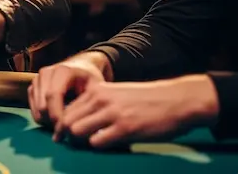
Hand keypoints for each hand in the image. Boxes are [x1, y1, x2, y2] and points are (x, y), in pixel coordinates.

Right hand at [28, 51, 110, 128]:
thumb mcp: (95, 89)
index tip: (66, 130)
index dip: (58, 115)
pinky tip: (56, 120)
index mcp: (62, 71)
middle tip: (66, 133)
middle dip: (53, 121)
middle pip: (43, 104)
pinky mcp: (33, 87)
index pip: (53, 95)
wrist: (81, 68)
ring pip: (37, 108)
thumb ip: (87, 104)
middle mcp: (46, 72)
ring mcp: (37, 79)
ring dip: (48, 121)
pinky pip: (34, 109)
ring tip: (63, 126)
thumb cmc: (90, 81)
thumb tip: (79, 125)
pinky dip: (43, 118)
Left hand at [54, 75, 219, 147]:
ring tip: (87, 146)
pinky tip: (107, 146)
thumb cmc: (147, 100)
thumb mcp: (117, 94)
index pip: (65, 108)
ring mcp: (112, 113)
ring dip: (79, 142)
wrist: (177, 100)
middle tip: (70, 144)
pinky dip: (97, 147)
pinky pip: (97, 142)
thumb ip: (98, 104)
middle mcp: (100, 99)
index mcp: (97, 90)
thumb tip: (77, 121)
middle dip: (65, 135)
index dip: (61, 124)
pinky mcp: (125, 129)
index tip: (63, 135)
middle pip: (66, 120)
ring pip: (76, 130)